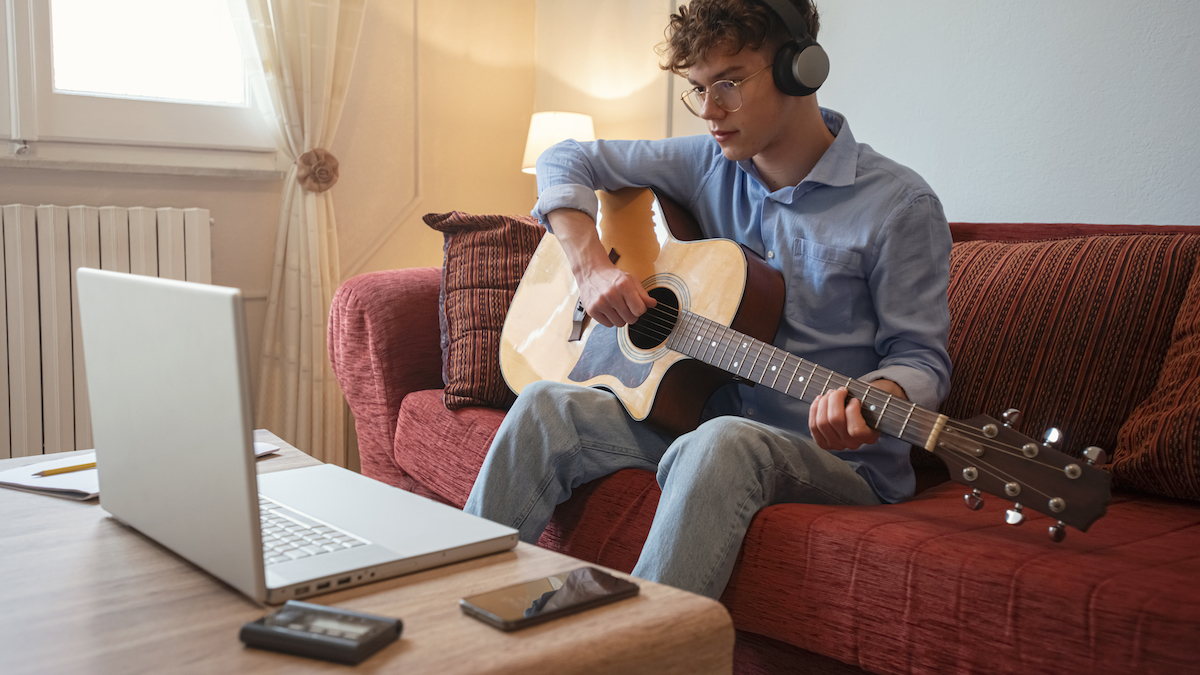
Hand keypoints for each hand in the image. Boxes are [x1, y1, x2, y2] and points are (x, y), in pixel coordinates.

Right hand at [547, 207, 654, 327]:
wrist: (591, 272)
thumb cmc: (612, 277)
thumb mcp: (631, 280)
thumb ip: (643, 293)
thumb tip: (653, 304)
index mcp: (623, 285)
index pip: (640, 310)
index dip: (640, 309)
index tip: (636, 304)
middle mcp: (611, 294)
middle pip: (631, 319)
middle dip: (631, 314)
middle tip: (626, 306)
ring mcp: (600, 303)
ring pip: (619, 324)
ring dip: (620, 318)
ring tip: (616, 307)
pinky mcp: (591, 310)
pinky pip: (608, 325)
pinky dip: (610, 319)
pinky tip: (608, 309)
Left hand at [809, 380, 904, 450]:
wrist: (858, 418)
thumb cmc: (866, 407)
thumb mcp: (871, 404)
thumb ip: (864, 400)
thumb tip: (846, 392)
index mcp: (869, 437)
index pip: (856, 430)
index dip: (853, 411)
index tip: (854, 400)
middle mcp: (852, 444)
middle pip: (835, 420)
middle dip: (835, 399)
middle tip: (839, 390)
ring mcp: (836, 445)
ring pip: (822, 422)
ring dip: (824, 403)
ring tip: (829, 393)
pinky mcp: (823, 442)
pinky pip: (813, 426)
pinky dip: (814, 410)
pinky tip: (819, 400)